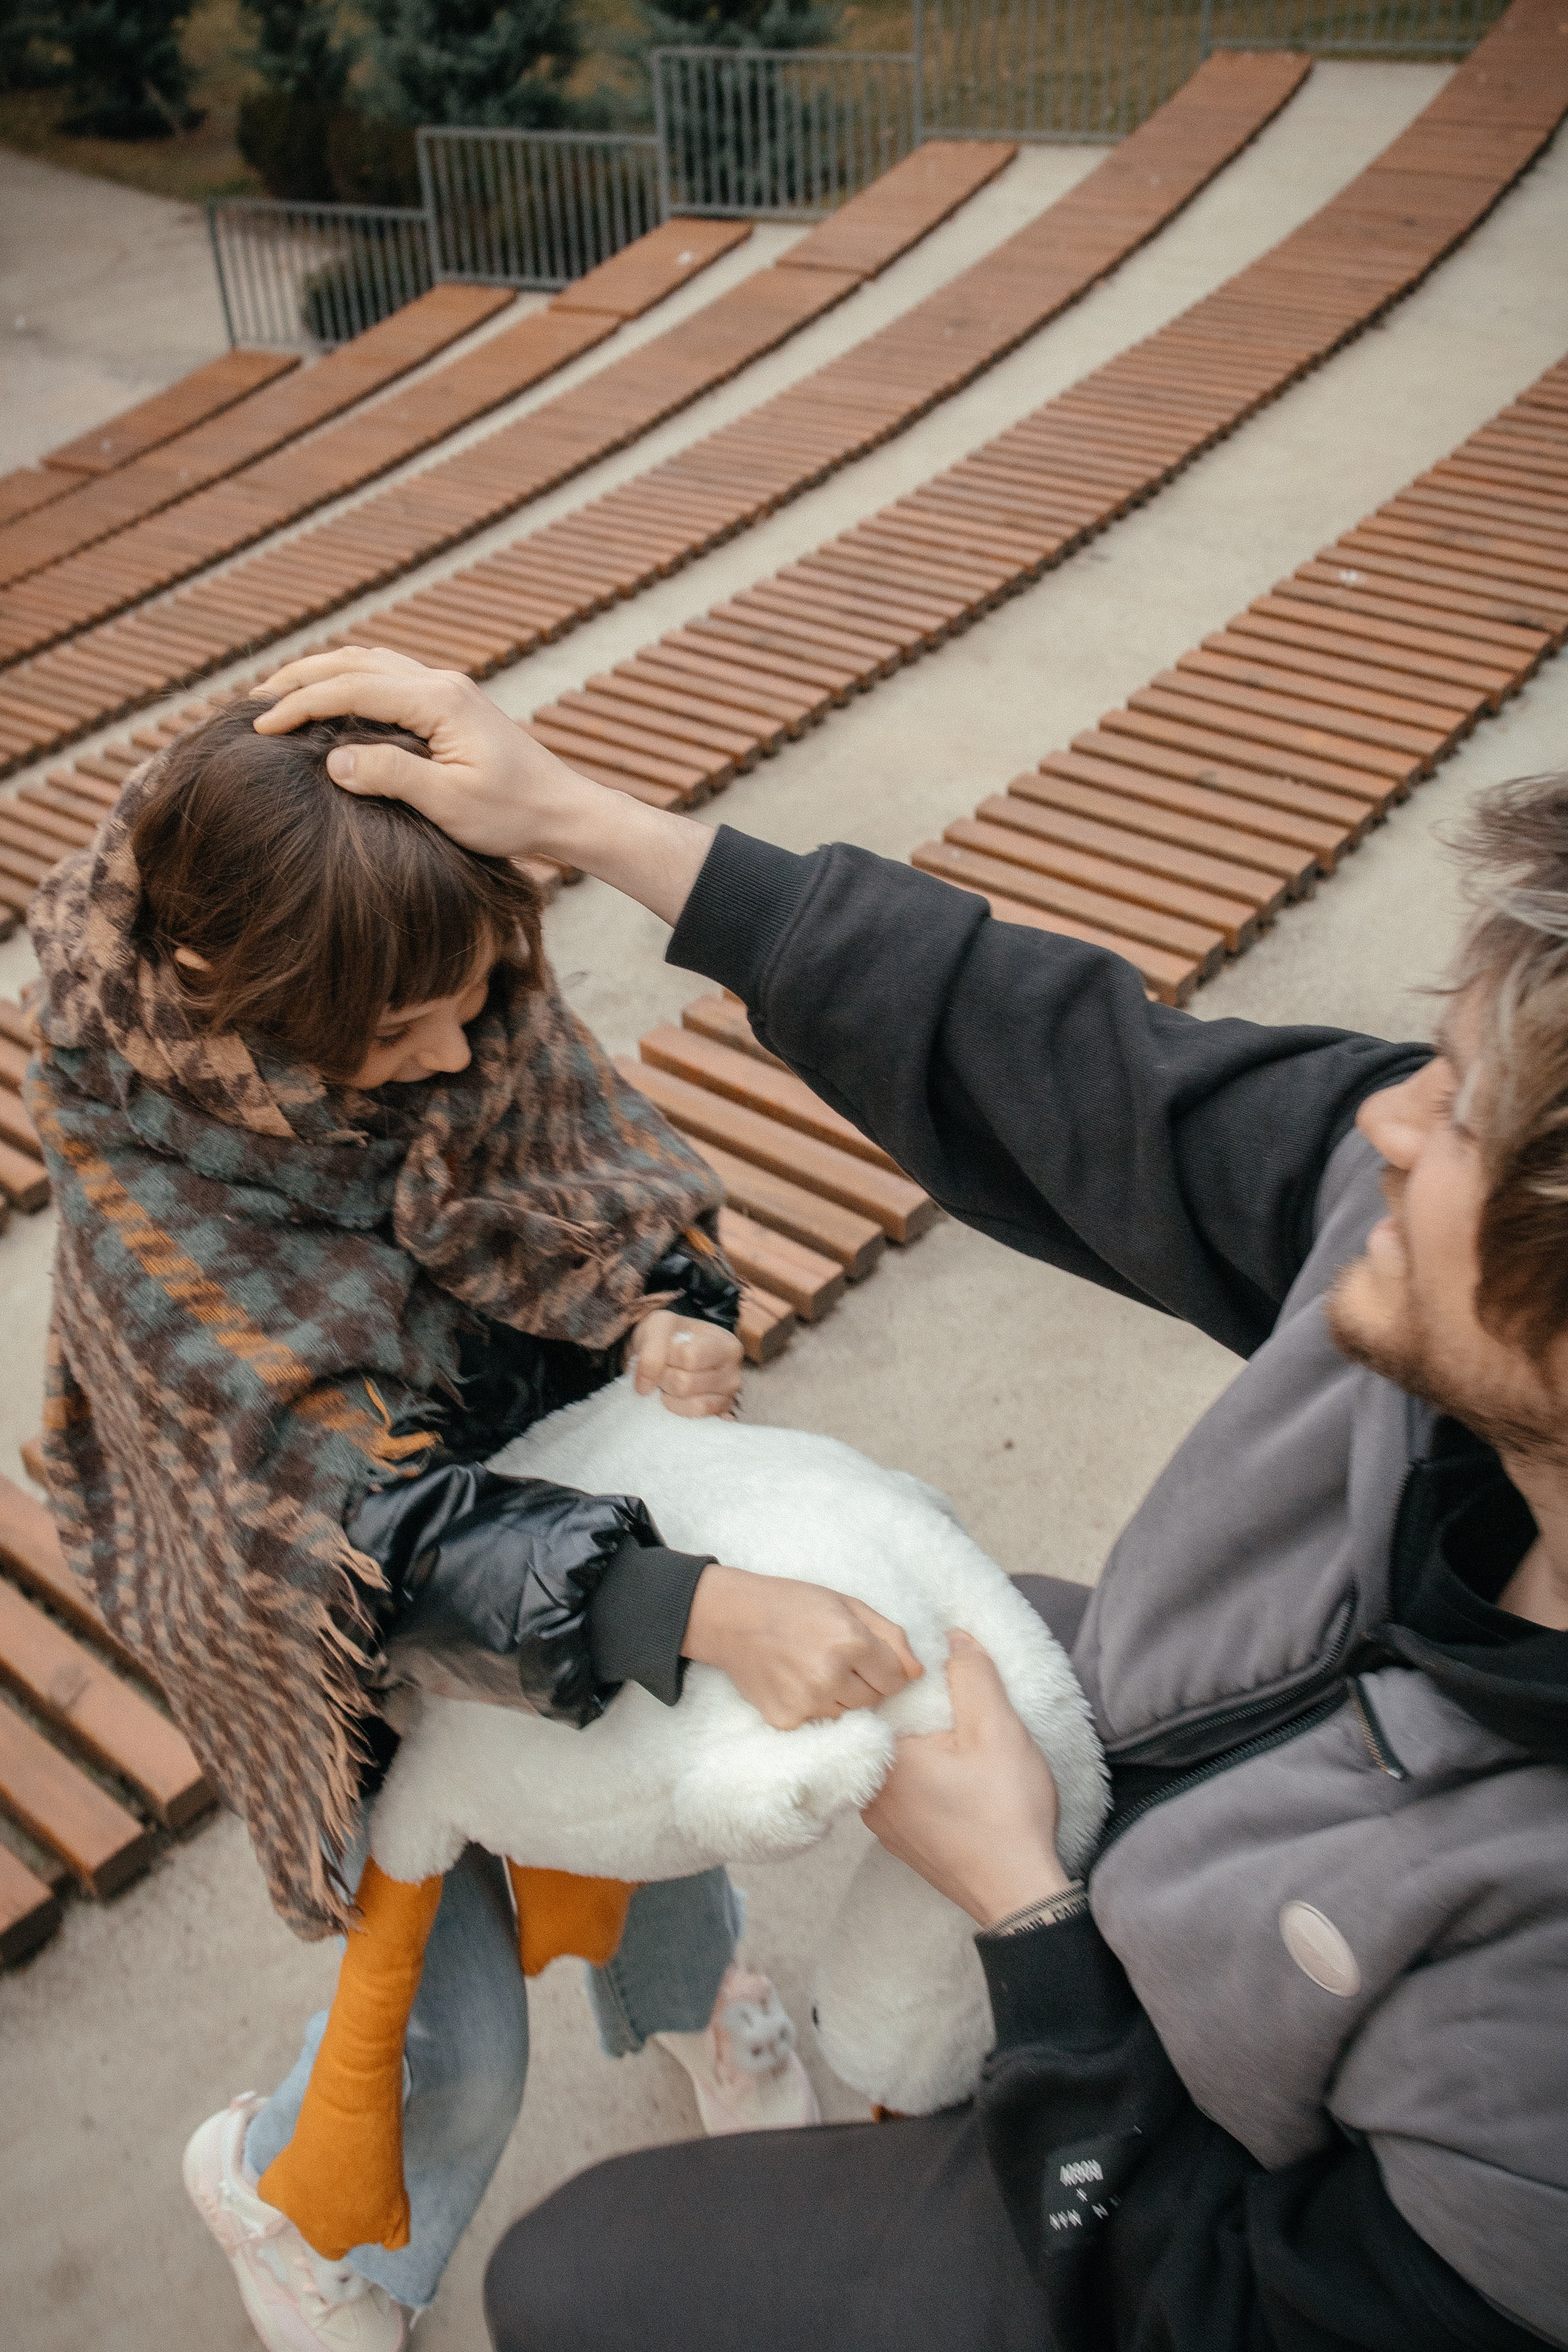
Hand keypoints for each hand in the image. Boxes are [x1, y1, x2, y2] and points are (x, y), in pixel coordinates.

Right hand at [252, 648, 713, 919]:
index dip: (300, 704)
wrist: (563, 811)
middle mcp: (441, 682)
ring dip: (323, 673)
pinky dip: (350, 681)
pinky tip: (332, 702)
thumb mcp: (449, 803)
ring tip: (281, 693)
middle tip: (254, 699)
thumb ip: (390, 776)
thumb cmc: (513, 814)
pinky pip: (387, 677)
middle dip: (300, 676)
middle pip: (354, 660)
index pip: (351, 688)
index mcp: (438, 699)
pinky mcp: (450, 704)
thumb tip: (333, 758)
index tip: (262, 726)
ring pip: (370, 662)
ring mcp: (447, 689)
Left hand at [627, 1311, 743, 1418]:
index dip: (665, 1356)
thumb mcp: (657, 1325)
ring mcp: (729, 1394)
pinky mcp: (720, 1411)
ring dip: (669, 1393)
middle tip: (664, 1366)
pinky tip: (676, 1394)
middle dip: (664, 1376)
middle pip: (685, 1383)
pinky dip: (677, 1407)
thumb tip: (644, 1388)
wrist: (672, 1348)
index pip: (688, 1357)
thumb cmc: (670, 1335)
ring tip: (671, 1378)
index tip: (663, 1348)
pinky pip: (694, 1416)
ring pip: (690, 1403)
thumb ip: (650, 1352)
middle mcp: (734, 1370)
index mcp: (726, 1343)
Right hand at [683, 1564, 922, 1729]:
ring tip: (815, 1670)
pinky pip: (820, 1724)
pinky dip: (814, 1708)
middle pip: (875, 1700)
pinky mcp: (787, 1720)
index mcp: (851, 1642)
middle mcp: (831, 1677)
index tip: (866, 1656)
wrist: (733, 1618)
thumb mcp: (847, 1604)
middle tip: (836, 1659)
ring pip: (850, 1715)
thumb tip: (918, 1673)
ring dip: (841, 1698)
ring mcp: (807, 1703)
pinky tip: (796, 1683)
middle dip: (864, 1683)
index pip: (896, 1679)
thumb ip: (891, 1636)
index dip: (885, 1667)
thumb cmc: (793, 1604)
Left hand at [861, 1632, 1069, 1925]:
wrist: (1019, 1892)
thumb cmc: (1006, 1811)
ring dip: (923, 1747)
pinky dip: (926, 1777)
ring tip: (958, 1734)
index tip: (932, 1669)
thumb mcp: (997, 1726)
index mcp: (883, 1761)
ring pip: (897, 1764)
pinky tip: (957, 1773)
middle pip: (888, 1732)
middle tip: (952, 1698)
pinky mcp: (904, 1841)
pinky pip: (905, 1793)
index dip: (905, 1677)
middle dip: (916, 1712)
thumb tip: (952, 1636)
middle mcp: (870, 1795)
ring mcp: (884, 1824)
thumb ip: (972, 1674)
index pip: (878, 1698)